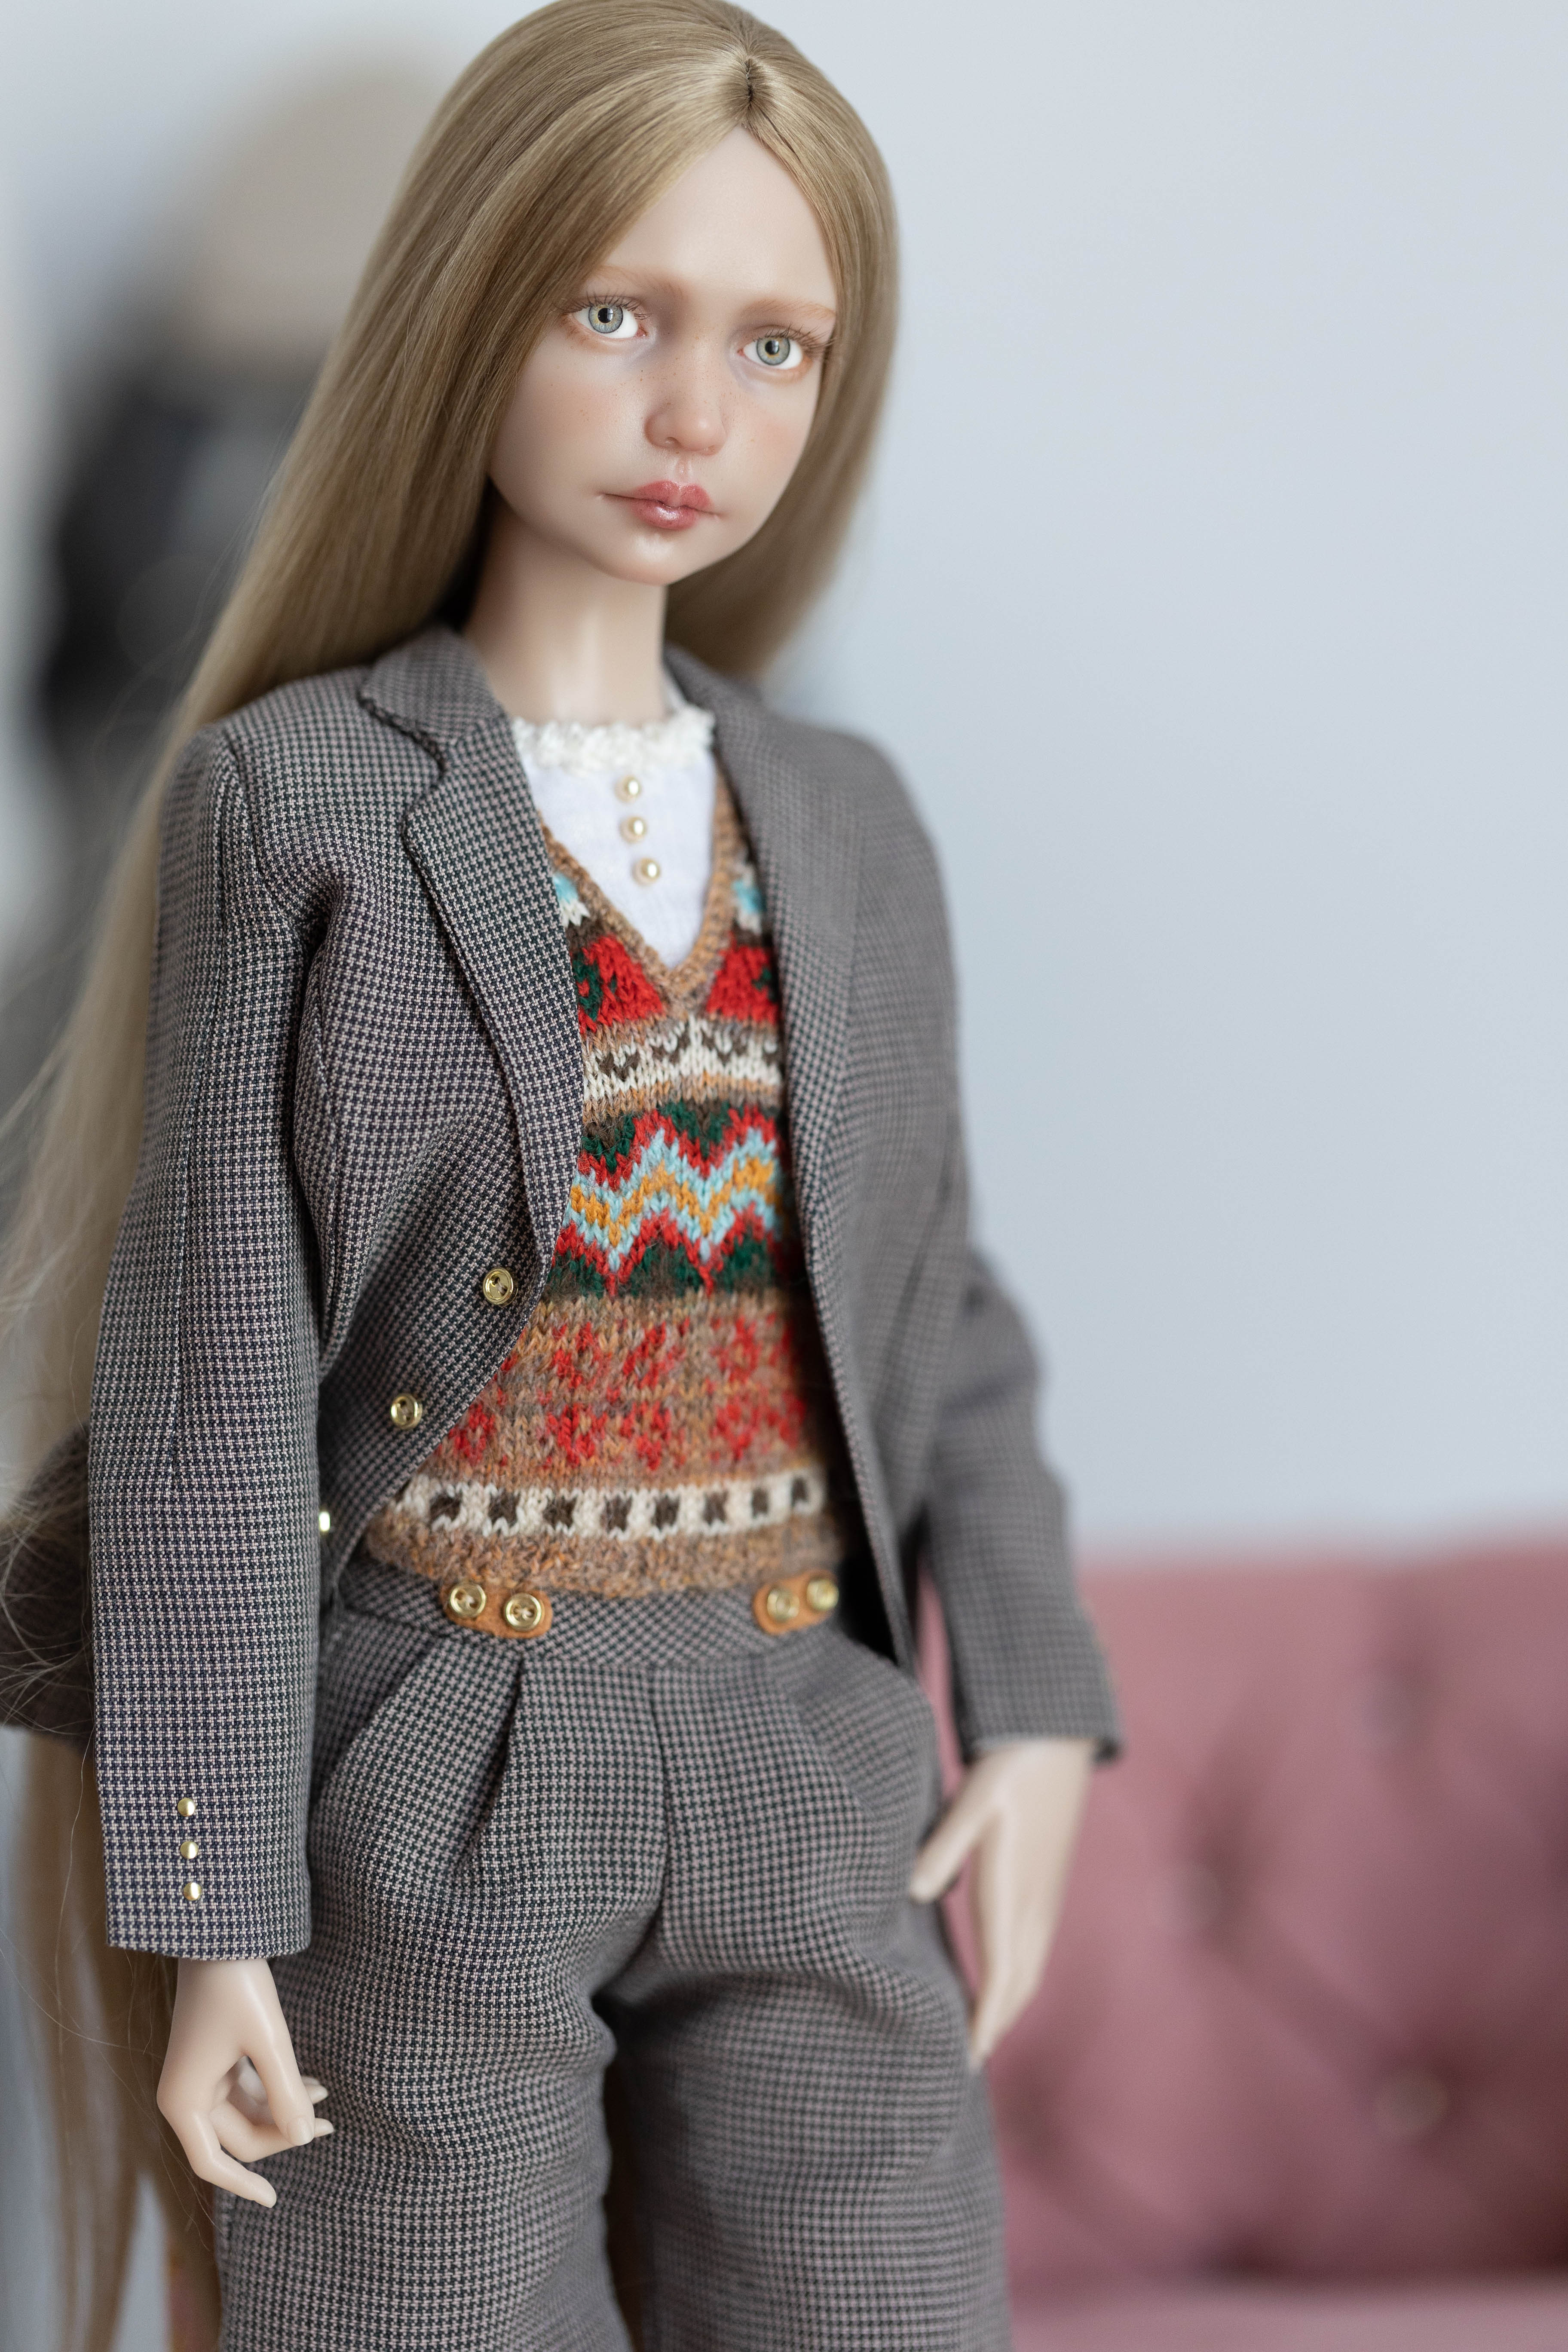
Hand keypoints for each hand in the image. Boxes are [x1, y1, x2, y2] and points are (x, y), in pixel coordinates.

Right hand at [157, 1957, 331, 2206]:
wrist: (219, 1935)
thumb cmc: (238, 1985)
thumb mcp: (268, 2040)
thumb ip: (285, 2093)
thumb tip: (303, 2140)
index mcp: (184, 2100)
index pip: (212, 2162)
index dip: (242, 2185)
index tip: (274, 2200)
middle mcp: (187, 2096)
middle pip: (238, 2138)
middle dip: (282, 2134)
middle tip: (328, 2125)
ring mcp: (202, 2078)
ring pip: (247, 2115)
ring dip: (285, 2111)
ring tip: (325, 2100)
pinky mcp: (217, 2061)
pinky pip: (249, 2092)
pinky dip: (278, 2091)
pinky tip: (313, 2085)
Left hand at [910, 1736, 1093, 2066]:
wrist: (1056, 1738)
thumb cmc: (1010, 1768)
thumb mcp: (973, 1797)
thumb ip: (945, 1845)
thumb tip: (914, 1892)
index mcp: (1012, 1890)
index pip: (1001, 1975)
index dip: (984, 2020)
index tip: (966, 2059)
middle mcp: (1034, 1903)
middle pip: (1019, 1982)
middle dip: (996, 2024)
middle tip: (967, 2061)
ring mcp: (1044, 1894)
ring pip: (1030, 1966)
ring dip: (1009, 2003)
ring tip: (982, 2033)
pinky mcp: (1046, 1881)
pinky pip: (1034, 1945)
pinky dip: (1018, 1975)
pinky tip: (1003, 1976)